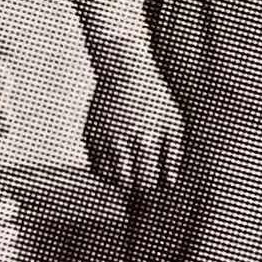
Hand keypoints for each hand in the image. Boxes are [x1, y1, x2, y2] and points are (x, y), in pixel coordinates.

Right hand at [86, 48, 184, 192]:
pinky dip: (107, 172)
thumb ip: (173, 153)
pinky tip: (119, 169)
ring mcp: (101, 138)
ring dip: (121, 182)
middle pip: (126, 182)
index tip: (158, 187)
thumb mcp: (172, 122)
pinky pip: (95, 165)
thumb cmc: (155, 99)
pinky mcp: (89, 135)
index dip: (153, 188)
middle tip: (145, 188)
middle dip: (137, 189)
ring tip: (133, 179)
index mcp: (144, 138)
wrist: (125, 72)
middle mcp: (119, 140)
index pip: (147, 180)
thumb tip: (170, 182)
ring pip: (109, 176)